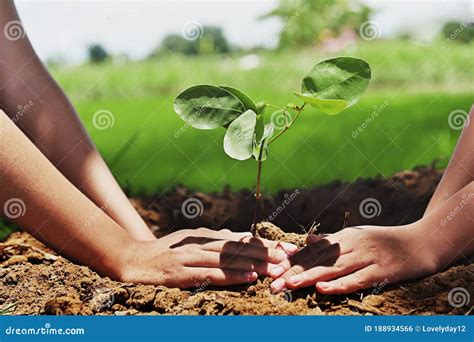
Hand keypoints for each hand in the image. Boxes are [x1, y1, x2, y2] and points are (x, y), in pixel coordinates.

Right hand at [118, 228, 297, 287]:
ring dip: (256, 265)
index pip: (241, 239)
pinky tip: (250, 277)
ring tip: (278, 269)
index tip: (287, 248)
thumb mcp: (190, 241)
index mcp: (205, 236)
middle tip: (290, 258)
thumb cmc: (164, 252)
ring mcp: (192, 257)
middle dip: (267, 253)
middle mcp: (201, 243)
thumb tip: (236, 238)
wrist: (133, 261)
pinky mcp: (183, 272)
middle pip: (240, 248)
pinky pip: (212, 275)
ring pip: (230, 260)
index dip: (265, 244)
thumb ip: (212, 240)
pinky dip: (233, 276)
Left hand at [269, 224, 439, 293]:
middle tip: (273, 283)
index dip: (292, 261)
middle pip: (318, 260)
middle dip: (294, 271)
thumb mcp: (357, 236)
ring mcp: (367, 257)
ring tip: (289, 284)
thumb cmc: (386, 241)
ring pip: (333, 269)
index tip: (272, 270)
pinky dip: (339, 284)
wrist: (423, 241)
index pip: (313, 250)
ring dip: (309, 277)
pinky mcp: (381, 271)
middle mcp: (352, 245)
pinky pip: (357, 279)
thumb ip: (332, 240)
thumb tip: (307, 240)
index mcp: (344, 237)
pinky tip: (323, 288)